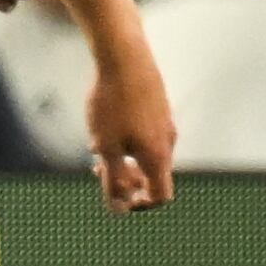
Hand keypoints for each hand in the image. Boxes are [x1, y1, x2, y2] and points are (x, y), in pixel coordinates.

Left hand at [81, 33, 176, 214]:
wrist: (124, 58)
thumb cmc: (112, 103)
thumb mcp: (105, 147)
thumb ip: (113, 179)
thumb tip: (118, 208)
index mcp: (158, 156)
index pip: (162, 196)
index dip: (141, 205)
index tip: (117, 197)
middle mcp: (168, 141)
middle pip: (154, 175)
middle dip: (127, 180)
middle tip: (97, 168)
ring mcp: (165, 123)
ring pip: (147, 153)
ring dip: (124, 158)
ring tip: (97, 145)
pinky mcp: (158, 107)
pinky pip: (145, 134)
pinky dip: (127, 140)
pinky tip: (104, 124)